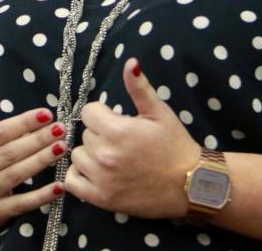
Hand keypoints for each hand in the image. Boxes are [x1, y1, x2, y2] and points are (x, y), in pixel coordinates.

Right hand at [0, 90, 66, 227]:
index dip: (23, 123)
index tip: (46, 113)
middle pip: (10, 153)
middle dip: (37, 140)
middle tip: (61, 128)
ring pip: (17, 175)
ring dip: (41, 161)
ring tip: (62, 147)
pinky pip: (22, 204)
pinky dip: (41, 196)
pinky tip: (60, 186)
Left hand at [64, 58, 200, 217]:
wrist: (189, 184)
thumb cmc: (175, 145)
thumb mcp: (160, 112)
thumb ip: (139, 88)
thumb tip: (130, 62)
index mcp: (117, 131)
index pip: (89, 112)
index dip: (102, 114)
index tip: (116, 120)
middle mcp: (104, 155)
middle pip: (85, 134)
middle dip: (100, 134)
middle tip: (121, 141)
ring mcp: (101, 179)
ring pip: (77, 156)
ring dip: (90, 154)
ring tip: (111, 157)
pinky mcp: (101, 199)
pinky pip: (72, 182)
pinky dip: (79, 176)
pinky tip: (96, 172)